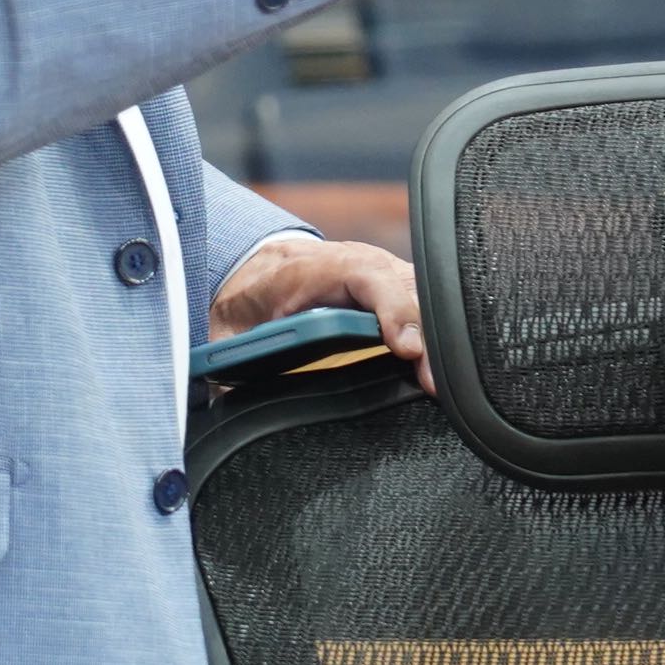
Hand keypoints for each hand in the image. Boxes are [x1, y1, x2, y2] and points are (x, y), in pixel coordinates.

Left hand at [211, 233, 429, 391]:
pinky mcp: (394, 284)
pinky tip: (447, 366)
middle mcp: (354, 262)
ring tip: (445, 382)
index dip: (391, 308)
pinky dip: (438, 331)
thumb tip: (217, 402)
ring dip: (438, 335)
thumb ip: (225, 363)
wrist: (254, 270)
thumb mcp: (226, 332)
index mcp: (308, 270)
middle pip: (405, 286)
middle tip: (434, 382)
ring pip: (422, 291)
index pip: (364, 276)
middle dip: (426, 333)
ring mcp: (379, 269)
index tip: (405, 348)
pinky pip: (424, 299)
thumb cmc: (245, 304)